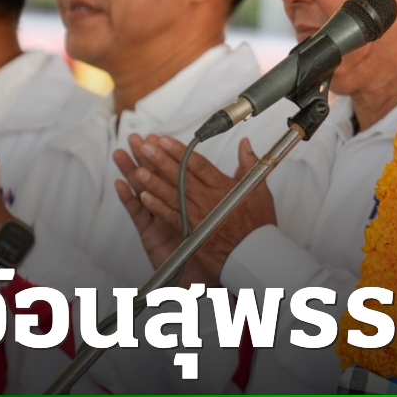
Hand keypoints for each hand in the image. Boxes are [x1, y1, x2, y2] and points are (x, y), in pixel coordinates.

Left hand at [124, 135, 271, 283]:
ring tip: (138, 169)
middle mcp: (209, 200)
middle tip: (145, 147)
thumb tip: (245, 144)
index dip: (180, 151)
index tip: (165, 140)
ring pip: (173, 195)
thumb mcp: (259, 189)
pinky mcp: (192, 233)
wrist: (255, 255)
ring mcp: (199, 216)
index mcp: (224, 187)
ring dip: (154, 182)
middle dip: (161, 160)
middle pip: (182, 176)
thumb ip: (249, 164)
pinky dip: (157, 207)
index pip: (198, 164)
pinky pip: (171, 217)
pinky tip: (144, 197)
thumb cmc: (257, 224)